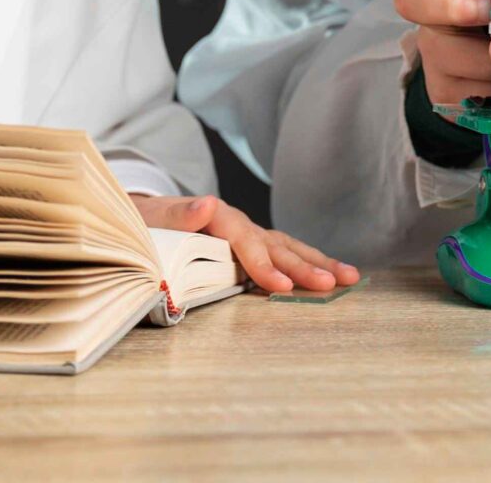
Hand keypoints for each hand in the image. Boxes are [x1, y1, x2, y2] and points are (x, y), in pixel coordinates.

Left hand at [130, 194, 361, 294]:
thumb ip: (178, 214)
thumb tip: (207, 204)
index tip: (282, 286)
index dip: (264, 265)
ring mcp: (246, 233)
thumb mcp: (151, 217)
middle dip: (306, 266)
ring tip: (350, 278)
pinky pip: (282, 253)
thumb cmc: (144, 222)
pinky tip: (329, 276)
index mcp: (215, 217)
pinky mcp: (248, 244)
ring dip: (318, 263)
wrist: (140, 215)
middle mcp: (237, 222)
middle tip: (334, 284)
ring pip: (287, 247)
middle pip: (275, 244)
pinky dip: (307, 263)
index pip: (245, 242)